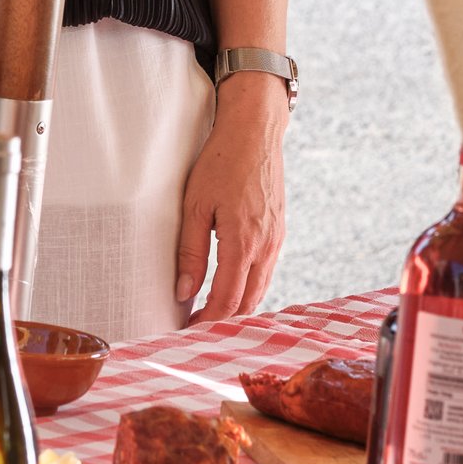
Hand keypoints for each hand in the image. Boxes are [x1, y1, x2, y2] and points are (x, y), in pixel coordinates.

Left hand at [173, 74, 290, 320]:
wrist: (255, 131)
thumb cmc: (221, 162)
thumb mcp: (195, 204)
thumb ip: (190, 251)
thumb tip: (183, 291)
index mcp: (243, 241)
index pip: (227, 299)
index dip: (207, 321)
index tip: (189, 332)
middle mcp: (266, 246)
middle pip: (247, 302)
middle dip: (223, 321)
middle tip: (196, 329)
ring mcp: (277, 240)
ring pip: (260, 289)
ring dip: (238, 307)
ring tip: (210, 314)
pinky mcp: (279, 232)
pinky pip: (266, 271)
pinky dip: (250, 288)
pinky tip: (232, 288)